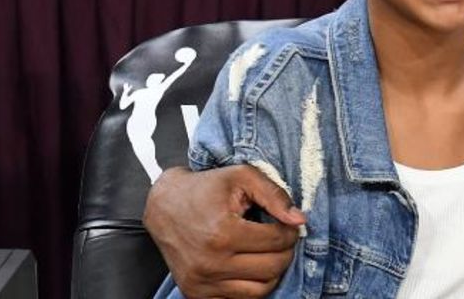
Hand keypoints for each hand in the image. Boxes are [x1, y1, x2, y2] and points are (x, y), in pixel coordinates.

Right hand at [143, 166, 305, 298]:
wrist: (164, 205)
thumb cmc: (206, 188)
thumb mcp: (242, 177)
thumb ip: (274, 195)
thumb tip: (299, 220)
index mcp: (222, 233)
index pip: (277, 241)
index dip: (290, 231)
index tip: (288, 224)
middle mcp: (211, 263)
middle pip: (273, 267)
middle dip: (285, 251)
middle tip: (281, 238)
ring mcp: (202, 283)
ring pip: (260, 290)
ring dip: (272, 271)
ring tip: (267, 252)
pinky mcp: (196, 293)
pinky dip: (251, 286)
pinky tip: (250, 266)